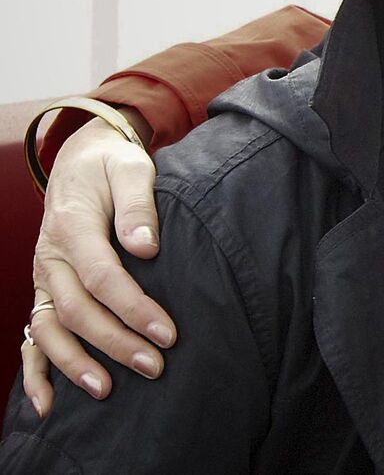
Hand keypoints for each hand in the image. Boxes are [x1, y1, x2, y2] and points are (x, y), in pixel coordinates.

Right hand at [24, 114, 174, 410]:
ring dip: (76, 363)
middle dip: (115, 342)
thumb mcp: (131, 169)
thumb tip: (146, 247)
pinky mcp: (44, 291)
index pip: (103, 277)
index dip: (134, 308)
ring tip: (107, 391)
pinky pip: (31, 336)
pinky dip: (36, 372)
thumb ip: (138, 204)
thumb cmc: (114, 167)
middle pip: (77, 310)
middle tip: (155, 366)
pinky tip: (49, 405)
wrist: (82, 161)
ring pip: (49, 329)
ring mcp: (43, 278)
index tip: (168, 333)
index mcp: (73, 228)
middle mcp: (51, 258)